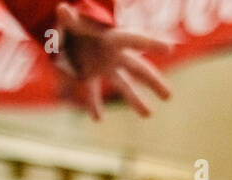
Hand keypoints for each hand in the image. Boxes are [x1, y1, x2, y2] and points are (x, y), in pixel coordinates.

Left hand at [56, 3, 171, 119]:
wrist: (63, 32)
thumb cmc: (73, 22)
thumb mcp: (71, 21)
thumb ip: (69, 19)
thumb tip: (62, 10)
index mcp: (112, 38)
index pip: (135, 40)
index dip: (151, 44)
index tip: (169, 48)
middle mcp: (113, 54)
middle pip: (138, 69)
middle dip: (153, 82)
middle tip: (169, 96)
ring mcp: (103, 67)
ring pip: (123, 85)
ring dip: (135, 100)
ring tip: (148, 114)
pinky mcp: (88, 77)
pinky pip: (93, 94)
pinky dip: (94, 105)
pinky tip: (98, 118)